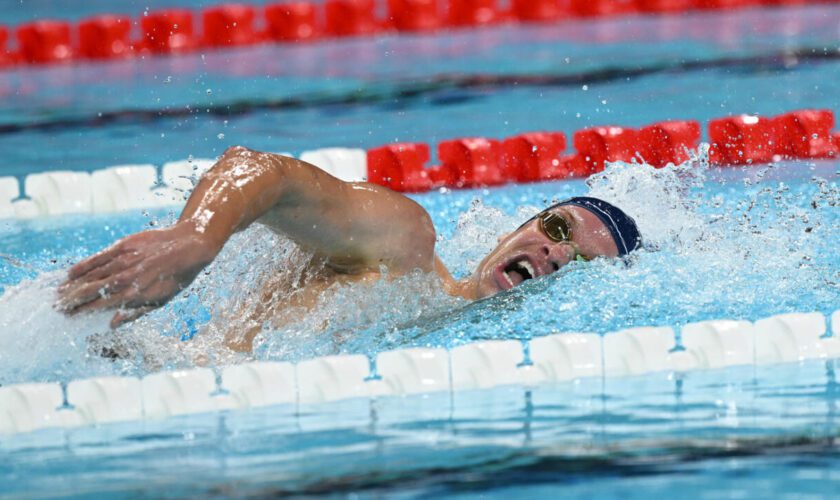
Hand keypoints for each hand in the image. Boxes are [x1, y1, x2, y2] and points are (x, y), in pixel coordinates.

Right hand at [56, 221, 218, 327]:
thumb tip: (112, 324)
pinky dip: (83, 266)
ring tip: (58, 293)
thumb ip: (135, 312)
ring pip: (91, 275)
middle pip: (90, 291)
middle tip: (56, 307)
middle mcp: (126, 278)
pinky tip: (70, 274)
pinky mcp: (123, 246)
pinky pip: (98, 258)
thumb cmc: (177, 277)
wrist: (190, 246)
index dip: (81, 312)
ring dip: (72, 285)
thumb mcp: (161, 301)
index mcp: (135, 295)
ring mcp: (124, 261)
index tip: (68, 317)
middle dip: (71, 300)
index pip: (100, 305)